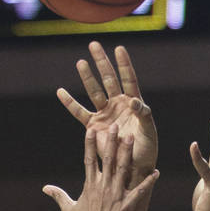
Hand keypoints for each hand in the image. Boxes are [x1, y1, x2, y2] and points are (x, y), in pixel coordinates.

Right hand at [43, 126, 157, 210]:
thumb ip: (59, 196)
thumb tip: (45, 188)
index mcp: (89, 187)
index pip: (88, 160)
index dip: (90, 143)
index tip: (92, 129)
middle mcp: (103, 188)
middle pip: (107, 159)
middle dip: (111, 141)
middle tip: (116, 125)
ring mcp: (116, 197)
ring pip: (123, 170)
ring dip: (128, 153)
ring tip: (132, 138)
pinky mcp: (127, 207)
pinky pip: (140, 191)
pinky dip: (148, 182)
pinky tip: (156, 172)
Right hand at [57, 41, 157, 183]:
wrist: (133, 166)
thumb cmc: (146, 147)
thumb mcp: (148, 130)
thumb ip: (143, 114)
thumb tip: (133, 100)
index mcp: (133, 103)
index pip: (128, 78)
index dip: (124, 64)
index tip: (119, 49)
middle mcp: (117, 105)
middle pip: (109, 79)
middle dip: (101, 62)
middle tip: (94, 45)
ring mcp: (105, 114)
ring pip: (94, 91)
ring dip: (87, 77)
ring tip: (80, 62)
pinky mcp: (94, 126)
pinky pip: (79, 112)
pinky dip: (70, 103)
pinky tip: (61, 92)